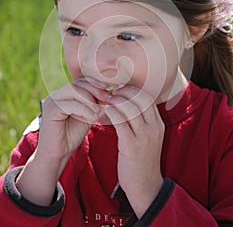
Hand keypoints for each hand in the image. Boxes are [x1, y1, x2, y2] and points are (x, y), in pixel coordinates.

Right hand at [16, 79, 109, 205]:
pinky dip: (84, 109)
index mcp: (66, 93)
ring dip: (90, 99)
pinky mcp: (50, 109)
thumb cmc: (72, 135)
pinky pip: (69, 104)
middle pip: (79, 83)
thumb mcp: (88, 116)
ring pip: (75, 90)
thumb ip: (96, 104)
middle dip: (96, 89)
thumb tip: (111, 93)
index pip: (83, 81)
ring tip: (99, 110)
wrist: (57, 154)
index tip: (112, 90)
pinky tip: (92, 116)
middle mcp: (58, 94)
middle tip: (108, 98)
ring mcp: (52, 100)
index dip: (98, 84)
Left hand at [104, 85, 164, 217]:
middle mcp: (154, 128)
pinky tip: (104, 111)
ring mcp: (144, 137)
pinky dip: (111, 113)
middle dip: (124, 91)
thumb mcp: (147, 137)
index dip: (132, 89)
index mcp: (158, 124)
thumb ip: (141, 121)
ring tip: (106, 99)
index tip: (120, 87)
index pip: (147, 97)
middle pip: (140, 99)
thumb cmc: (142, 159)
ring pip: (130, 108)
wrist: (146, 186)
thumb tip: (127, 103)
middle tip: (111, 91)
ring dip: (116, 100)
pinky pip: (121, 122)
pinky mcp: (132, 146)